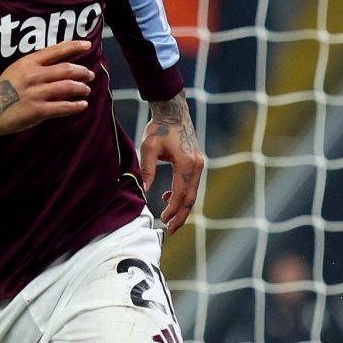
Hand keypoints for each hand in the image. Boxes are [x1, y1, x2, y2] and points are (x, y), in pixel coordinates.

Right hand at [0, 39, 92, 138]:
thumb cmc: (3, 90)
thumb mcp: (15, 70)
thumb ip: (35, 66)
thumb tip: (58, 65)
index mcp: (28, 62)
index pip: (56, 50)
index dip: (74, 46)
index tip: (87, 44)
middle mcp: (33, 75)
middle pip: (67, 69)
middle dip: (83, 72)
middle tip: (90, 75)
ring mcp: (36, 93)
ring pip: (68, 87)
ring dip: (81, 88)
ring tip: (86, 90)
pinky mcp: (38, 110)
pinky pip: (63, 106)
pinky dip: (76, 105)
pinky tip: (82, 105)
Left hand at [140, 91, 203, 233]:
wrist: (174, 112)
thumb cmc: (159, 128)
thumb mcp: (148, 147)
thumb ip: (146, 169)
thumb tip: (143, 191)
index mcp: (186, 164)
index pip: (180, 194)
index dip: (172, 210)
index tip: (162, 220)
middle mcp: (197, 166)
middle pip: (191, 198)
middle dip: (181, 216)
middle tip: (170, 230)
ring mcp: (199, 164)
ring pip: (192, 193)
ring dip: (182, 207)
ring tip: (169, 219)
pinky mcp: (197, 162)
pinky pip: (192, 184)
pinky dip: (182, 194)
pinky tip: (168, 197)